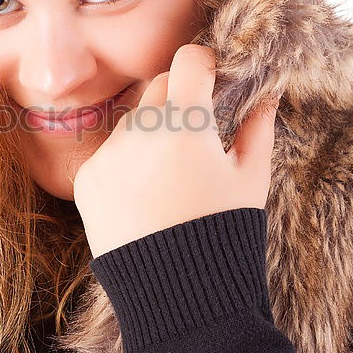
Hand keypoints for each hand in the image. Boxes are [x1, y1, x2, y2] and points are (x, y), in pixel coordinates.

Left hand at [73, 44, 278, 259]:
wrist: (174, 293)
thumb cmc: (222, 233)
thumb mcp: (251, 181)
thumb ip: (258, 129)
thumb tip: (266, 96)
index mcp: (186, 125)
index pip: (189, 60)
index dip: (205, 65)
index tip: (213, 80)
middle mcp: (141, 132)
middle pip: (158, 86)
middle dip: (180, 97)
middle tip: (197, 132)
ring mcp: (108, 155)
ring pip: (133, 121)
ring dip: (152, 133)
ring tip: (172, 178)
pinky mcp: (86, 179)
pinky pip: (109, 153)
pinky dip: (127, 164)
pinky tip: (146, 198)